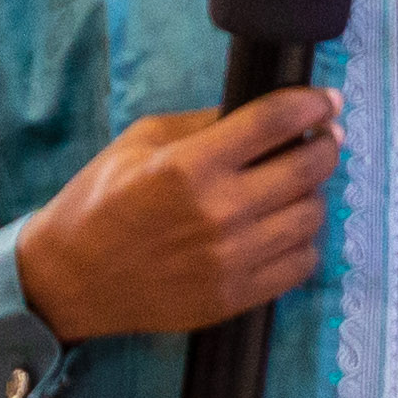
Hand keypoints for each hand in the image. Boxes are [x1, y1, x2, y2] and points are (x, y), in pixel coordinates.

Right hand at [12, 85, 341, 342]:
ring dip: (313, 192)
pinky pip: (299, 264)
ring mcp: (230, 260)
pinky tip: (286, 227)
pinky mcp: (234, 297)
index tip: (327, 100)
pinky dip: (303, 240)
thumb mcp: (141, 141)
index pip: (275, 121)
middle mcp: (218, 213)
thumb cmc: (101, 200)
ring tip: (300, 184)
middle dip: (325, 144)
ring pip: (310, 216)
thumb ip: (204, 124)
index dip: (312, 104)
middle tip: (325, 137)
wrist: (71, 278)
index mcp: (190, 166)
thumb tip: (261, 112)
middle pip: (307, 168)